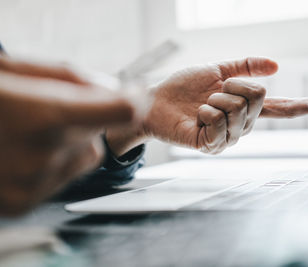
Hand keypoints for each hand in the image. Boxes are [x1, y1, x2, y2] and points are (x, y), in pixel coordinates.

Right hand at [0, 56, 134, 215]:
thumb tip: (111, 87)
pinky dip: (51, 163)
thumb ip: (69, 76)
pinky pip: (60, 177)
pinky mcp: (20, 203)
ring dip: (69, 142)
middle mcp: (42, 156)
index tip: (134, 92)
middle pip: (99, 134)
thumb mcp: (13, 70)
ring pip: (83, 157)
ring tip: (26, 131)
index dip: (133, 99)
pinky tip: (17, 151)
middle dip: (86, 118)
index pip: (121, 111)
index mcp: (43, 115)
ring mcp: (31, 185)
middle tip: (49, 106)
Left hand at [106, 57, 307, 154]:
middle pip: (258, 97)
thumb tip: (277, 65)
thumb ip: (245, 67)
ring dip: (215, 98)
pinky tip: (196, 116)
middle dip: (232, 85)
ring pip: (238, 108)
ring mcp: (228, 138)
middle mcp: (243, 126)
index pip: (282, 107)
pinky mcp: (211, 146)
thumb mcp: (217, 69)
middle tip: (212, 91)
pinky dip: (204, 111)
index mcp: (246, 109)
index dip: (307, 105)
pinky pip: (219, 121)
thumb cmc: (184, 87)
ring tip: (201, 105)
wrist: (156, 99)